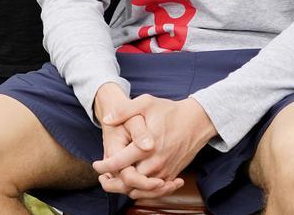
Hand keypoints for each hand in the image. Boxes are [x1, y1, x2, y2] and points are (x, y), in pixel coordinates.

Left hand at [94, 95, 215, 198]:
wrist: (196, 121)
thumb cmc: (169, 111)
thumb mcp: (146, 102)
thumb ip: (125, 110)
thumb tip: (107, 120)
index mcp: (146, 146)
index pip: (119, 164)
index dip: (104, 166)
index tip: (96, 164)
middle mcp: (155, 163)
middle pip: (128, 183)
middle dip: (113, 182)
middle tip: (102, 178)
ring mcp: (165, 171)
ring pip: (141, 190)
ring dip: (126, 189)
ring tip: (114, 182)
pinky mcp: (171, 175)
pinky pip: (154, 191)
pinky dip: (142, 191)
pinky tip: (133, 184)